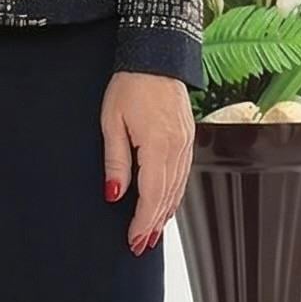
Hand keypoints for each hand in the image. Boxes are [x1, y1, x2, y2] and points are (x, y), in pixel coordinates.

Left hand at [100, 70, 195, 252]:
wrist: (157, 55)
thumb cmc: (130, 84)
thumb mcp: (111, 122)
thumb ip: (115, 161)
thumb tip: (115, 194)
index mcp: (158, 145)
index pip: (152, 194)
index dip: (142, 221)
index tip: (133, 240)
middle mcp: (178, 147)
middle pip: (167, 196)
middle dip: (153, 223)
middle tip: (140, 246)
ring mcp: (186, 143)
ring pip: (178, 188)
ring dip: (165, 213)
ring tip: (152, 233)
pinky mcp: (188, 137)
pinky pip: (183, 174)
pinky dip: (174, 194)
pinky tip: (166, 204)